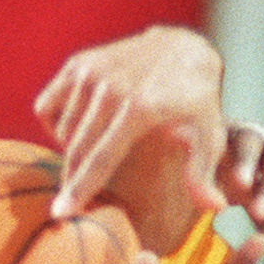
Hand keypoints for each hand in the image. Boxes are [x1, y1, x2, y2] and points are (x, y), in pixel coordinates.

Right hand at [36, 25, 227, 219]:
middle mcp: (111, 87)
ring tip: (92, 153)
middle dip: (72, 179)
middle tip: (74, 197)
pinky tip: (79, 127)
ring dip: (71, 150)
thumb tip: (215, 208)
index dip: (79, 191)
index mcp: (139, 109)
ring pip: (62, 132)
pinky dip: (57, 123)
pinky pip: (47, 106)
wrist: (183, 49)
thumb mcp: (208, 137)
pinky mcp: (79, 64)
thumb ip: (203, 175)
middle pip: (77, 151)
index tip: (60, 214)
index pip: (100, 160)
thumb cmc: (196, 103)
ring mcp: (92, 72)